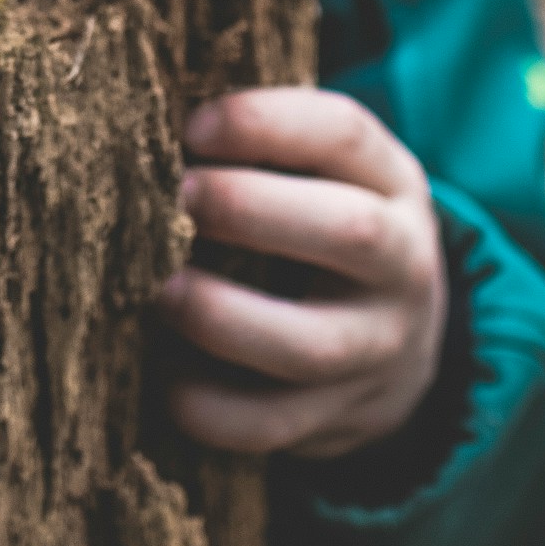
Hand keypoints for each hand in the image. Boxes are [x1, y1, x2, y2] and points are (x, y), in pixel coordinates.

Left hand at [156, 87, 448, 459]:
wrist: (404, 340)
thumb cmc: (320, 224)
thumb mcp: (325, 172)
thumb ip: (262, 146)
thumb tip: (140, 120)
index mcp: (391, 180)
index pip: (343, 133)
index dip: (262, 122)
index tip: (190, 127)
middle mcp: (402, 264)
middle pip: (347, 231)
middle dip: (247, 209)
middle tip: (172, 198)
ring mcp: (379, 349)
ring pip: (310, 344)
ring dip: (220, 317)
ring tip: (156, 292)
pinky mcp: (342, 417)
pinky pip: (275, 425)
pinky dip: (215, 410)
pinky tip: (167, 381)